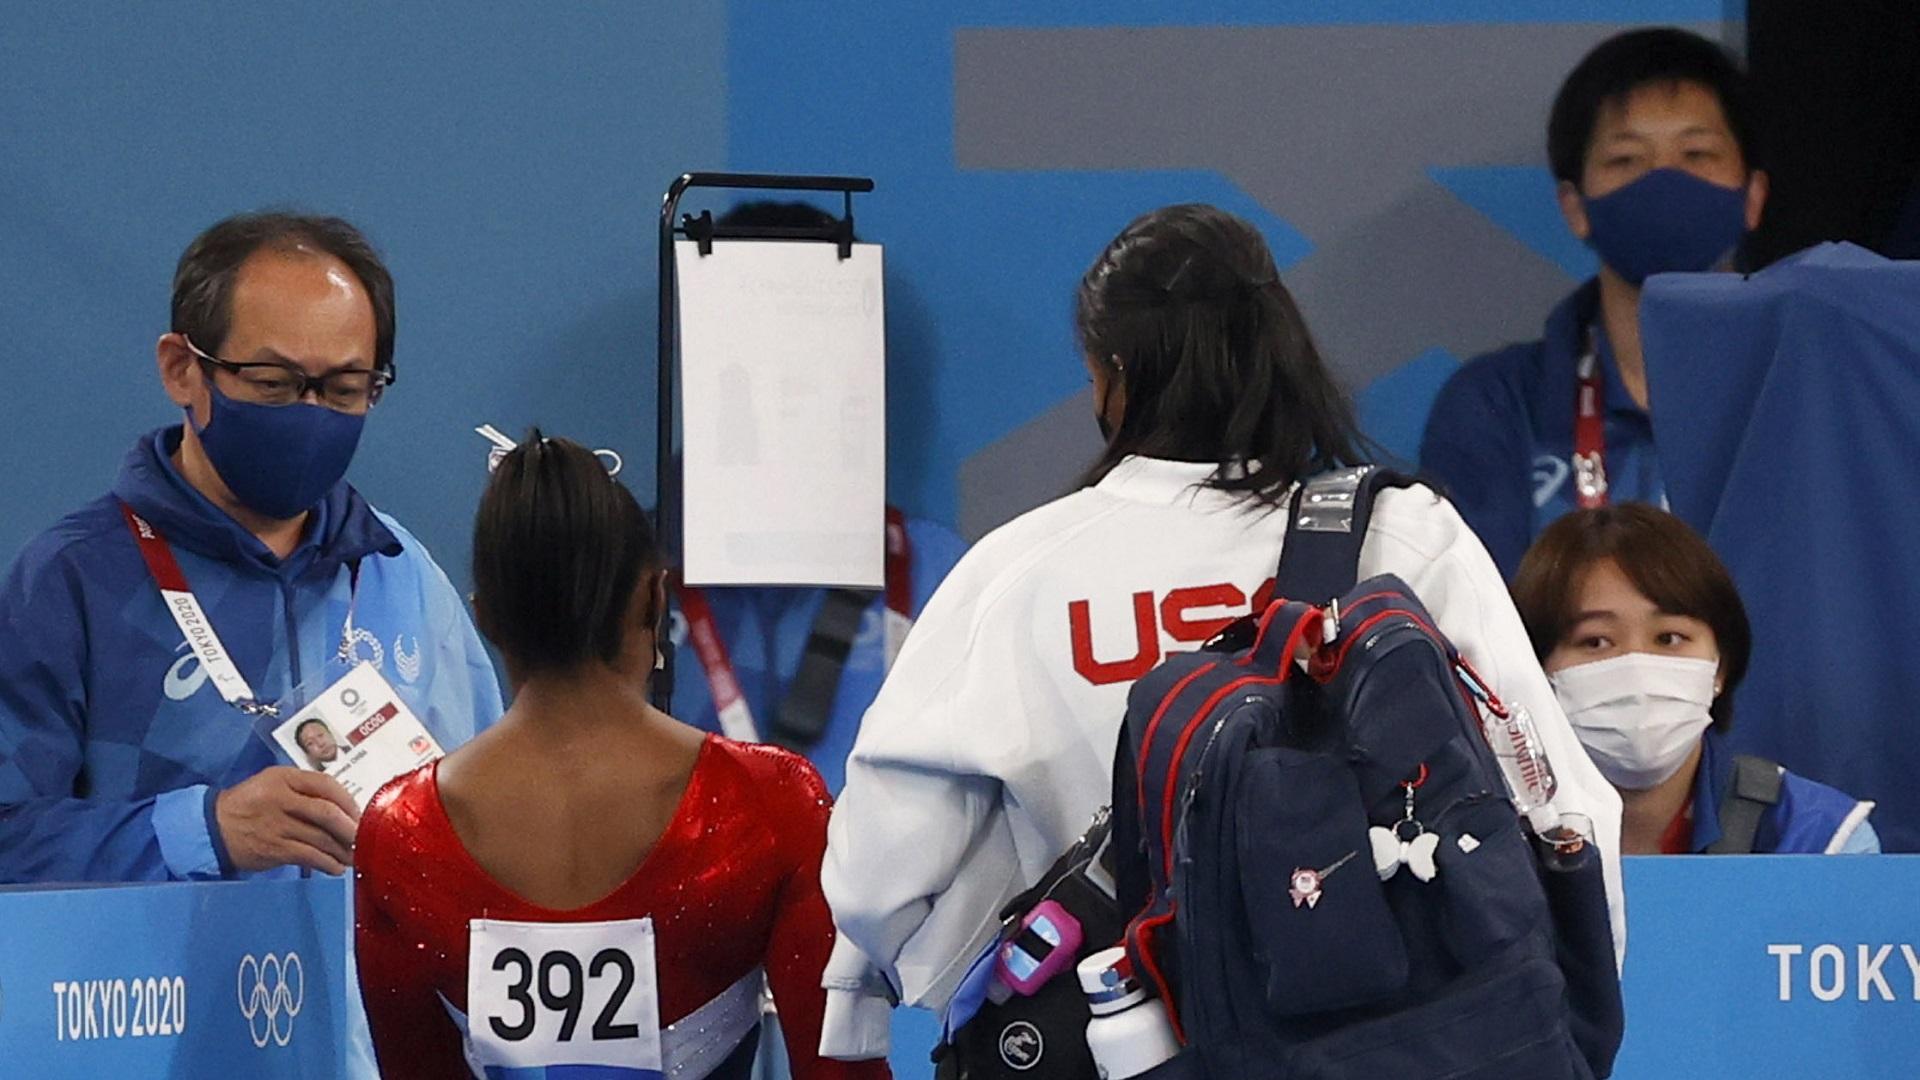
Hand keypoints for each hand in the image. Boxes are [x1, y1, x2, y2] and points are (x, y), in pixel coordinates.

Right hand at [214, 767, 360, 874]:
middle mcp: (281, 799)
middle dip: (349, 827)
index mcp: (283, 778)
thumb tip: (342, 808)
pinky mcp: (274, 849)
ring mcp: (277, 825)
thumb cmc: (249, 804)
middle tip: (360, 837)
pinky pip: (309, 856)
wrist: (212, 827)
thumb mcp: (273, 784)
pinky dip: (327, 863)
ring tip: (352, 856)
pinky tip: (335, 867)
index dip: (347, 800)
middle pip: (327, 813)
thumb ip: (304, 790)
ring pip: (320, 838)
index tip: (357, 813)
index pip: (325, 785)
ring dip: (342, 850)